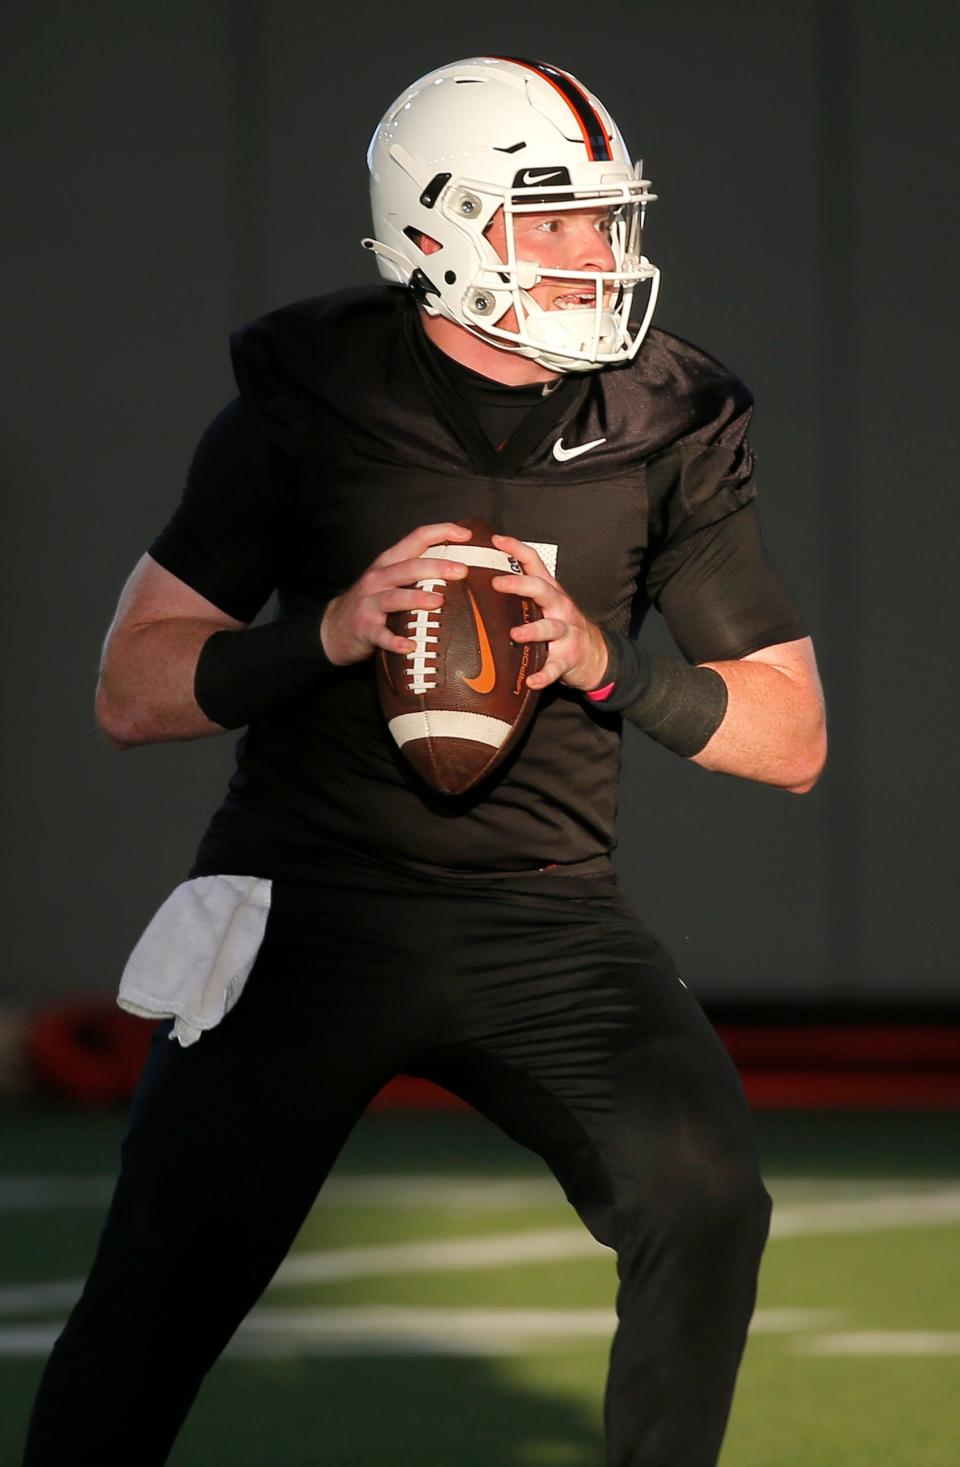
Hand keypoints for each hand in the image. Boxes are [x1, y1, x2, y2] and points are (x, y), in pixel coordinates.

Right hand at [320, 523, 470, 665]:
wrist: (334, 628)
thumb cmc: (371, 602)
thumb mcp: (389, 579)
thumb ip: (416, 571)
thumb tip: (458, 566)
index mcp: (388, 563)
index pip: (416, 539)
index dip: (441, 532)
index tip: (466, 535)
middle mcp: (378, 579)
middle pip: (409, 567)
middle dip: (436, 567)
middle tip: (461, 570)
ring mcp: (370, 603)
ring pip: (395, 597)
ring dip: (417, 598)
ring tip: (439, 602)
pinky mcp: (365, 628)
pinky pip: (381, 635)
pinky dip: (395, 641)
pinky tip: (410, 645)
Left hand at [489, 534, 607, 691]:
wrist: (596, 656)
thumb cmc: (561, 627)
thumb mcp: (547, 604)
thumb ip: (523, 594)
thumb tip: (483, 581)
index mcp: (550, 592)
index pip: (535, 563)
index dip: (516, 548)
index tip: (495, 539)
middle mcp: (560, 608)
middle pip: (542, 590)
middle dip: (520, 585)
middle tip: (497, 583)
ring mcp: (566, 634)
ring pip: (551, 628)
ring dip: (533, 630)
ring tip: (515, 635)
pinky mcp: (568, 659)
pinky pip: (555, 668)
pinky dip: (544, 675)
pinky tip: (532, 681)